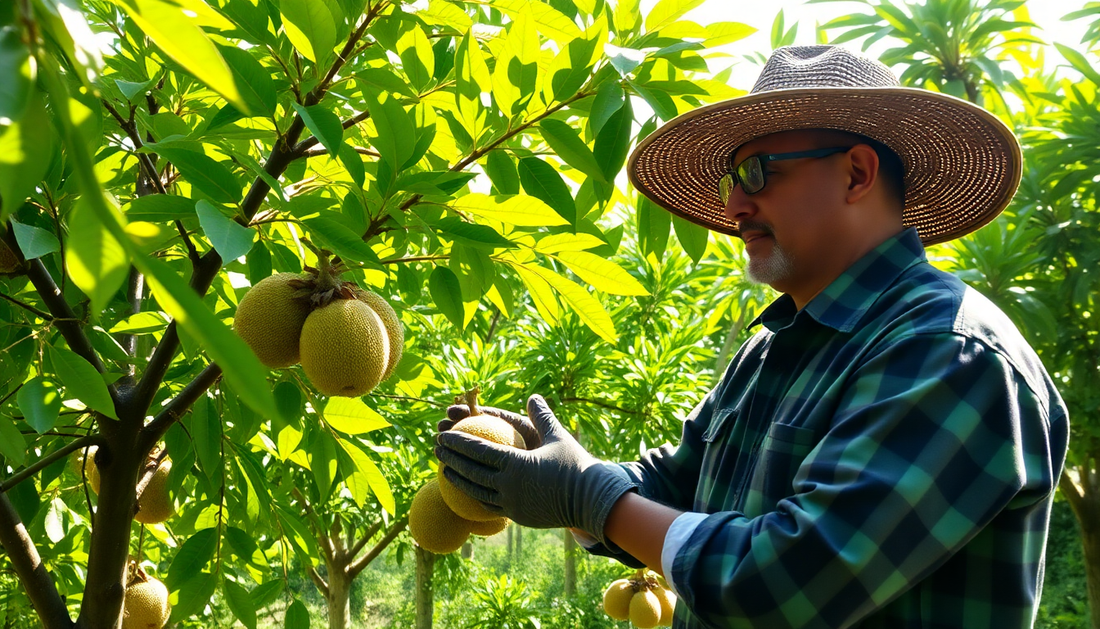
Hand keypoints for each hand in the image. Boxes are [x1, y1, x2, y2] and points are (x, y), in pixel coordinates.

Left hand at [434, 395, 635, 543]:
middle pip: (471, 471)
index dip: (458, 442)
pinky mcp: (517, 516)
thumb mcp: (558, 436)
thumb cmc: (576, 465)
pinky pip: (489, 506)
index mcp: (516, 463)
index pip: (479, 451)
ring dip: (457, 480)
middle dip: (450, 458)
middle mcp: (509, 485)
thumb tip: (533, 395)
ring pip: (476, 492)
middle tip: (437, 448)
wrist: (592, 501)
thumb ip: (541, 416)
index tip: (443, 434)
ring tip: (444, 470)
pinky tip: (468, 491)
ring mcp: (511, 503)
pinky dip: (475, 497)